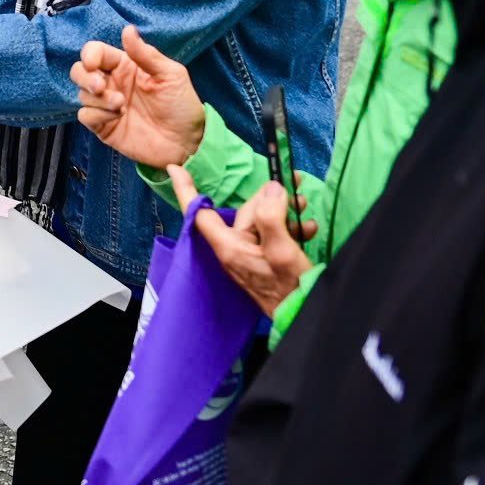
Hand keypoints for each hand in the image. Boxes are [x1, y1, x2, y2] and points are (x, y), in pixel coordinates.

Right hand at [70, 26, 204, 168]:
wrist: (186, 143)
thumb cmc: (182, 105)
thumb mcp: (170, 74)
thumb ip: (146, 54)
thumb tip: (128, 29)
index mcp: (126, 66)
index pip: (97, 52)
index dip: (90, 55)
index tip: (94, 63)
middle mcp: (113, 83)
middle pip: (80, 71)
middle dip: (85, 77)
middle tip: (100, 86)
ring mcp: (106, 106)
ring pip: (82, 94)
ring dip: (98, 99)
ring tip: (121, 105)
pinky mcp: (103, 126)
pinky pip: (85, 116)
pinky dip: (96, 115)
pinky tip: (116, 118)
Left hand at [167, 165, 315, 319]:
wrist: (304, 316)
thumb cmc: (290, 289)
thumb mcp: (282, 251)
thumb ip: (272, 217)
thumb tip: (271, 188)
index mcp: (229, 246)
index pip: (201, 213)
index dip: (187, 190)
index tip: (175, 168)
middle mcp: (234, 249)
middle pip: (246, 211)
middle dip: (271, 197)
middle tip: (299, 187)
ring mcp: (249, 255)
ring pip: (263, 221)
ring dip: (286, 213)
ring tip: (306, 210)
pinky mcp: (264, 260)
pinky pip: (273, 236)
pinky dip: (291, 230)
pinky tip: (309, 229)